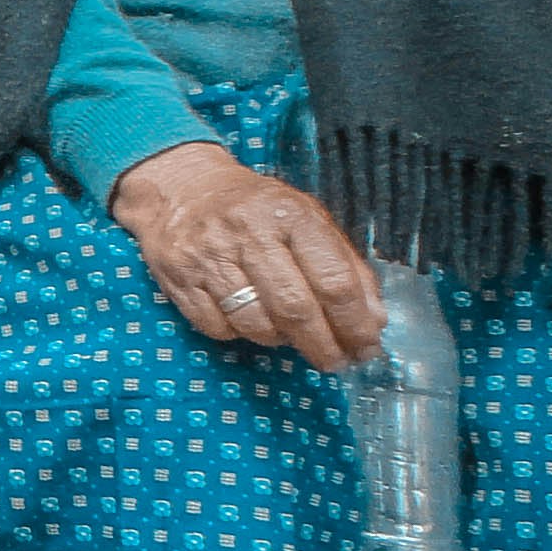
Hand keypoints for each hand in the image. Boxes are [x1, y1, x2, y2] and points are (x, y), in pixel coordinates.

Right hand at [110, 141, 385, 371]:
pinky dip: (240, 334)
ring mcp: (209, 257)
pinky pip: (218, 328)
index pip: (334, 281)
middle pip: (296, 309)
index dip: (355, 324)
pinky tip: (249, 320)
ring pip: (256, 324)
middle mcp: (248, 233)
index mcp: (291, 216)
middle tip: (336, 362)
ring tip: (290, 336)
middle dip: (323, 346)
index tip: (366, 348)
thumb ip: (345, 266)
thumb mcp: (309, 220)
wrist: (182, 188)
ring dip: (281, 341)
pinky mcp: (179, 278)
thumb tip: (373, 321)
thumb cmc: (257, 209)